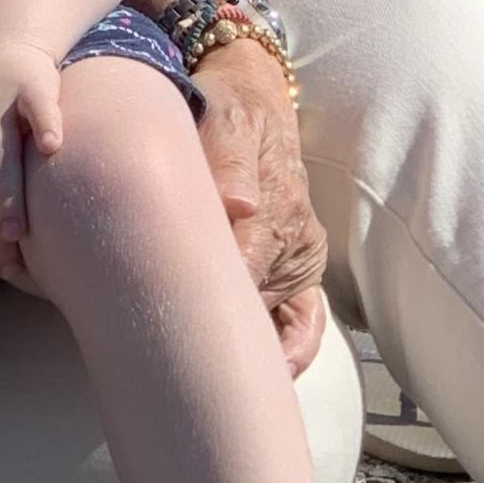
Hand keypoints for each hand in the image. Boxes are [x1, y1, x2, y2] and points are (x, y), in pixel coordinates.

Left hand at [193, 32, 329, 375]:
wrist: (253, 91)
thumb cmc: (230, 106)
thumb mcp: (226, 121)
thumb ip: (229, 164)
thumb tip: (237, 205)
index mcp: (277, 213)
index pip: (244, 278)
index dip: (213, 315)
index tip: (180, 342)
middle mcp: (295, 241)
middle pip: (259, 311)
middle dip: (227, 343)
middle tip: (180, 379)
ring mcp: (299, 257)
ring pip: (281, 322)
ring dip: (255, 354)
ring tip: (214, 391)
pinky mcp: (295, 264)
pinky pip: (303, 320)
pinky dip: (286, 348)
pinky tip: (262, 374)